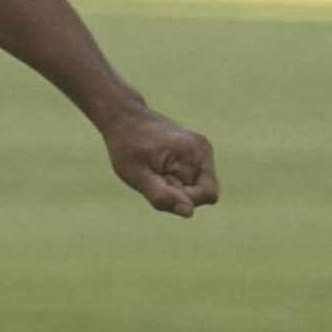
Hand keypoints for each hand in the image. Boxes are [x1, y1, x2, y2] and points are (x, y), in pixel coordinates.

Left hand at [102, 108, 219, 217]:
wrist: (124, 119)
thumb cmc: (127, 148)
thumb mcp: (136, 175)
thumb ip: (161, 195)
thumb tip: (189, 212)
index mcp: (194, 153)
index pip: (207, 195)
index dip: (182, 197)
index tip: (160, 181)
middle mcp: (203, 148)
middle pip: (204, 192)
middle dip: (179, 192)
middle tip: (155, 175)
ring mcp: (202, 148)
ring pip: (199, 185)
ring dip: (178, 186)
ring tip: (157, 170)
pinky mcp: (198, 149)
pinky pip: (195, 177)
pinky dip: (178, 178)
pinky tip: (161, 166)